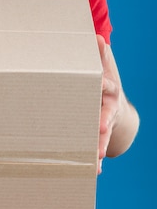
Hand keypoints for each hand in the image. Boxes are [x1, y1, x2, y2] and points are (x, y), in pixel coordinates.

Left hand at [96, 34, 138, 173]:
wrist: (114, 103)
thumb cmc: (103, 82)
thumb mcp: (103, 67)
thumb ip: (99, 55)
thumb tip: (97, 38)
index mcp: (108, 90)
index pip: (106, 85)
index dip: (103, 84)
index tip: (100, 83)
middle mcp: (109, 108)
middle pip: (107, 116)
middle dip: (104, 123)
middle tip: (100, 128)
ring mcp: (106, 124)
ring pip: (103, 137)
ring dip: (99, 146)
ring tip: (96, 157)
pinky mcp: (99, 136)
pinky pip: (97, 149)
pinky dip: (95, 160)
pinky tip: (93, 170)